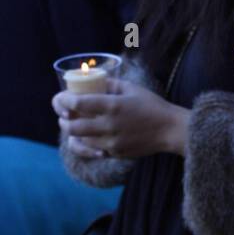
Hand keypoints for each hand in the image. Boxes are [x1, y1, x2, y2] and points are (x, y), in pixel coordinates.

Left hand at [53, 79, 188, 158]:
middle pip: (72, 127)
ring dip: (73, 133)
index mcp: (112, 106)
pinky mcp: (115, 153)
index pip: (77, 103)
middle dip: (63, 121)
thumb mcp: (131, 88)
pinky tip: (85, 139)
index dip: (63, 100)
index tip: (61, 98)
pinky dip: (85, 145)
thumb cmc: (152, 105)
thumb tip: (91, 81)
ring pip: (80, 140)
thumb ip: (109, 84)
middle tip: (63, 116)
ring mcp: (111, 142)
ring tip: (74, 125)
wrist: (170, 130)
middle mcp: (109, 125)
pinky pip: (92, 151)